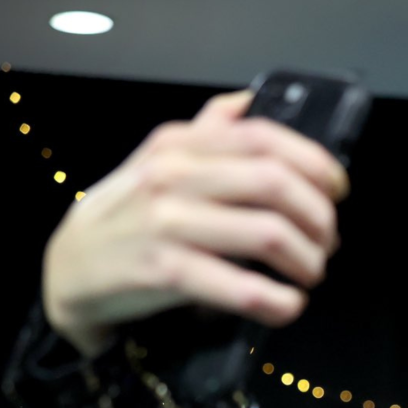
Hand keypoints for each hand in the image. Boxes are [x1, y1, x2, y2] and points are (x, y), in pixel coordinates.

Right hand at [42, 90, 349, 356]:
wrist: (70, 268)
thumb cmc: (130, 216)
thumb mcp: (160, 162)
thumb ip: (206, 133)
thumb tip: (247, 102)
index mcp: (180, 144)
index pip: (264, 138)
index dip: (316, 164)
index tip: (337, 191)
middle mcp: (173, 176)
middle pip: (275, 184)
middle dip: (319, 218)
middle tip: (327, 242)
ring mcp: (167, 224)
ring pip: (268, 234)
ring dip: (307, 261)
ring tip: (309, 274)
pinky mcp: (164, 273)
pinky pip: (242, 288)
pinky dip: (279, 302)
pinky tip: (287, 305)